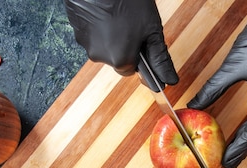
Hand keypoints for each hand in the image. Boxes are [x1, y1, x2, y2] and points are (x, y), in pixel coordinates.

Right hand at [63, 0, 177, 87]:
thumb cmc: (129, 1)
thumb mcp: (151, 29)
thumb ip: (160, 58)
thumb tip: (170, 80)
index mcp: (120, 59)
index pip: (130, 70)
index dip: (138, 56)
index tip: (140, 42)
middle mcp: (100, 56)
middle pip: (116, 59)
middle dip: (124, 46)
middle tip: (131, 25)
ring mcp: (85, 43)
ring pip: (103, 46)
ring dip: (111, 36)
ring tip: (117, 16)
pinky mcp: (76, 30)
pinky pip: (91, 35)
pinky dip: (99, 27)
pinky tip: (106, 14)